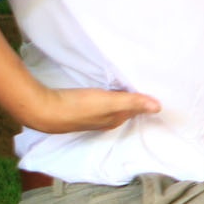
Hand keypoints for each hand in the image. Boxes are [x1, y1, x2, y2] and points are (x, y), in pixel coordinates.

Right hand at [20, 85, 160, 133]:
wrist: (44, 110)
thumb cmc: (79, 107)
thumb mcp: (109, 102)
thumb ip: (133, 102)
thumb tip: (159, 107)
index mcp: (115, 119)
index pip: (135, 109)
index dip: (144, 100)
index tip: (154, 89)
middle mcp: (104, 120)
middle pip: (124, 108)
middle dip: (134, 99)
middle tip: (145, 84)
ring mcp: (90, 115)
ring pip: (110, 105)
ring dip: (119, 96)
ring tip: (127, 83)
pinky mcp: (77, 107)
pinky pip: (97, 101)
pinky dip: (104, 94)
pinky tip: (103, 87)